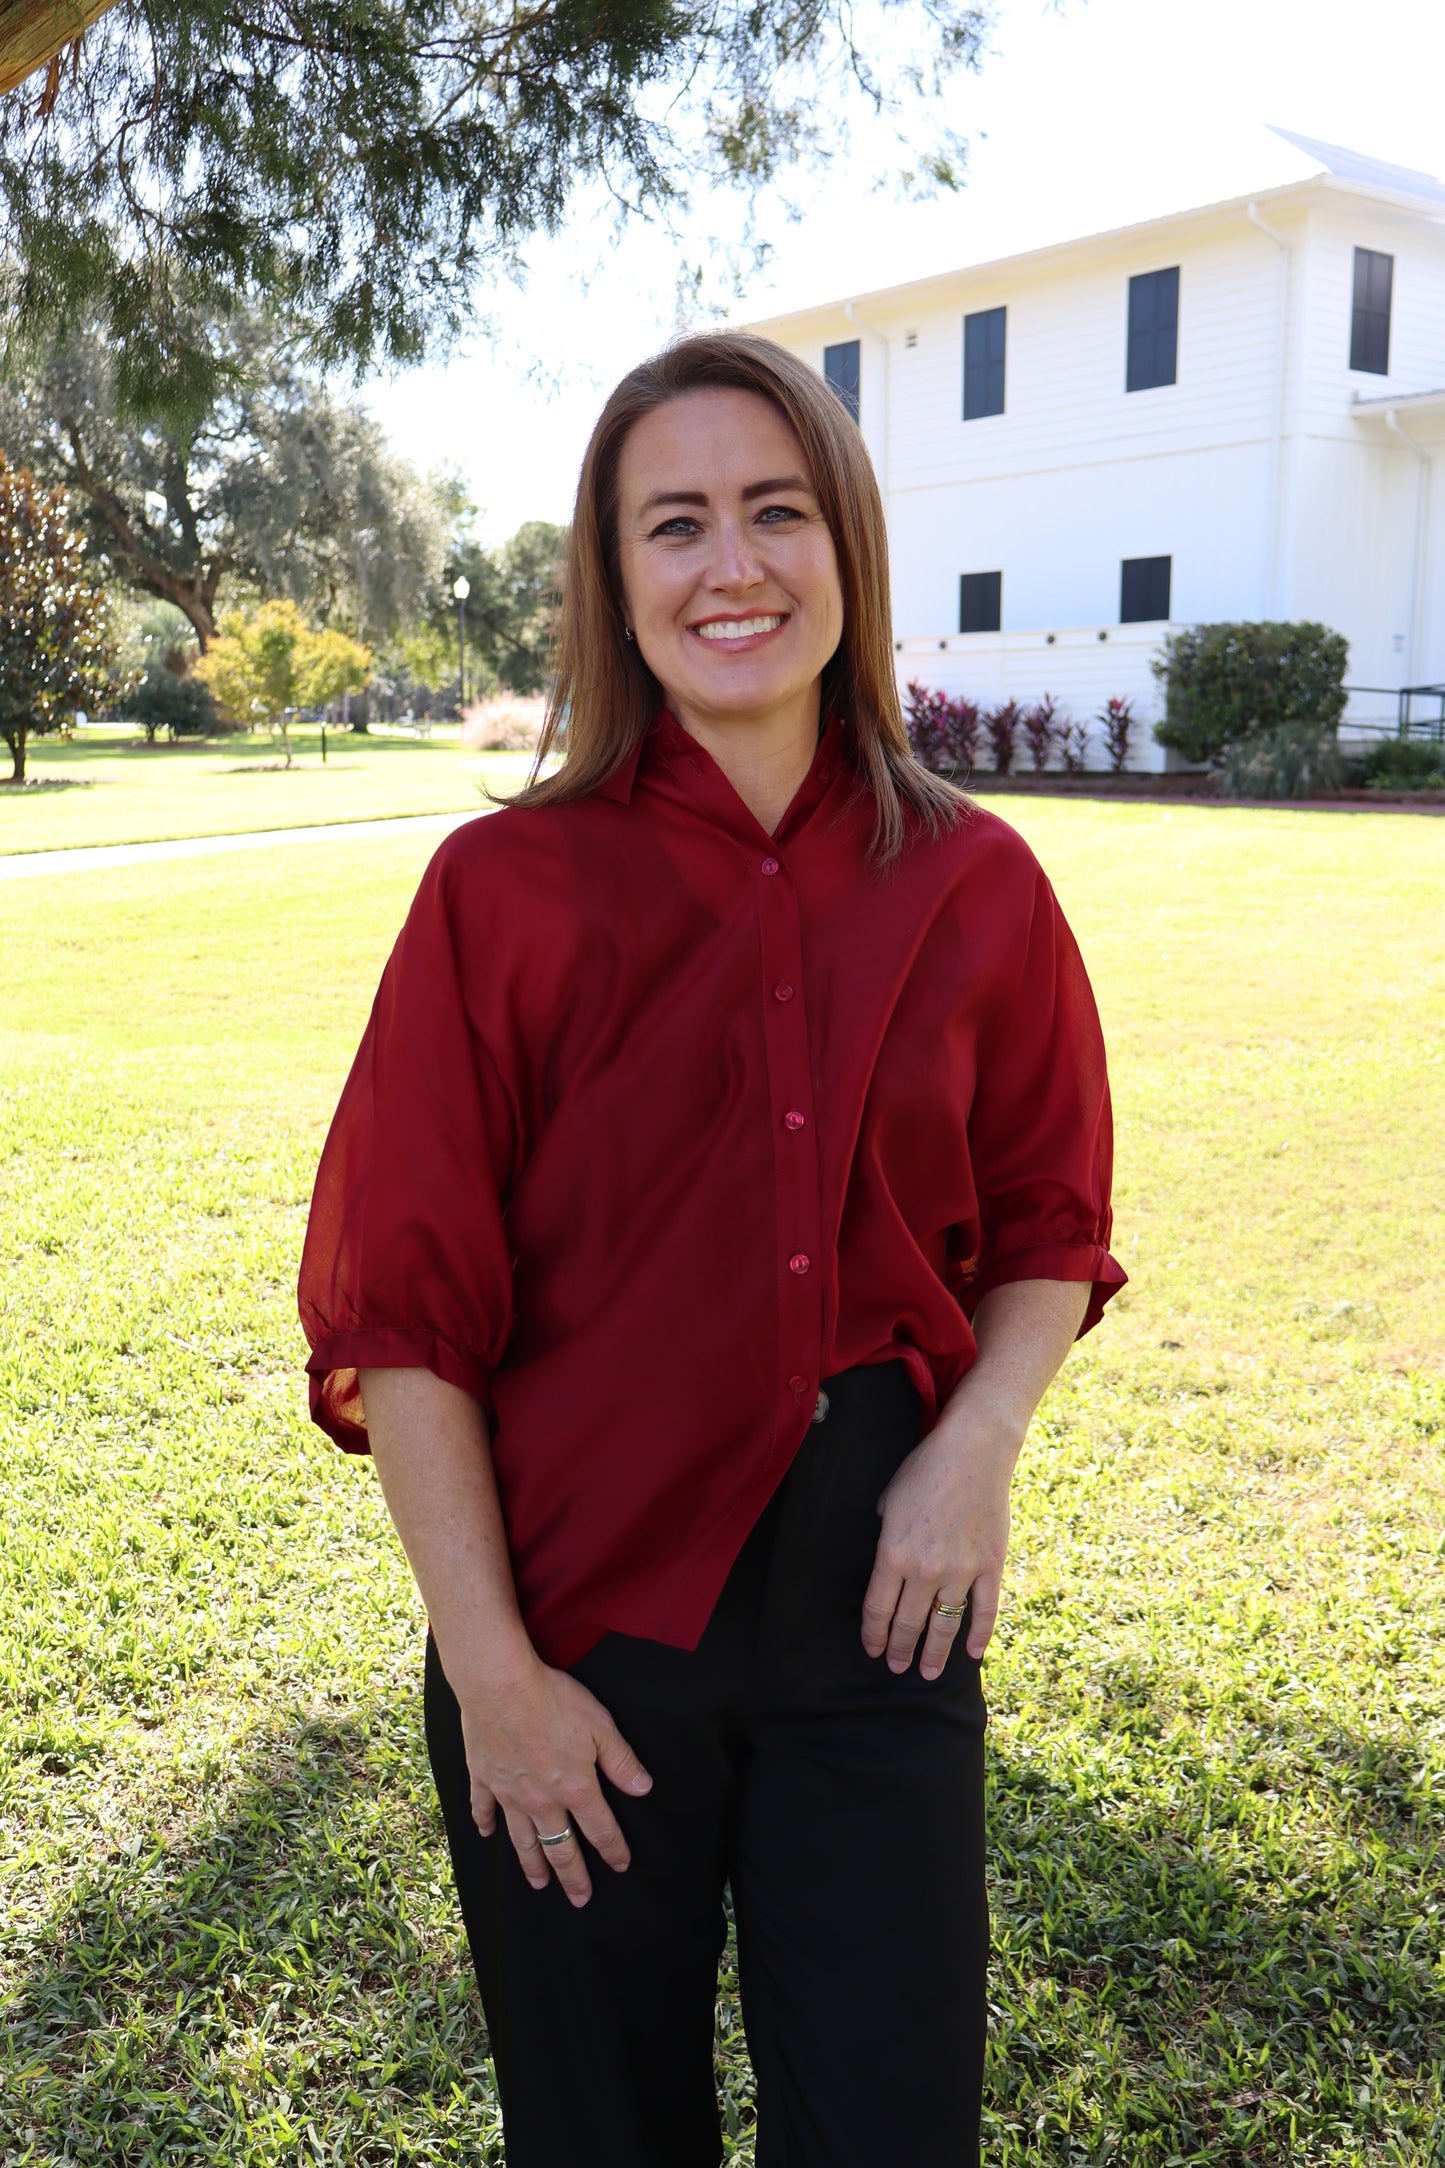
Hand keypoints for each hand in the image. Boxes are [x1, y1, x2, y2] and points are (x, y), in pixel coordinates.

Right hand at [455, 1655, 652, 1907]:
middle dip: (573, 1876)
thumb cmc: (554, 1701)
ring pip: (523, 1840)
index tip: (620, 1866)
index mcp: (575, 1788)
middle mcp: (542, 1801)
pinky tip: (487, 1834)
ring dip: (532, 1865)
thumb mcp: (600, 1726)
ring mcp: (509, 1793)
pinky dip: (485, 1823)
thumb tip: (643, 1788)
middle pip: (561, 1848)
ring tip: (539, 1884)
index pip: (600, 1829)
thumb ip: (621, 1761)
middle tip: (580, 1898)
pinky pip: (484, 1808)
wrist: (501, 1686)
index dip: (613, 1851)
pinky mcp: (483, 1778)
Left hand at [860, 1399, 1020, 1679]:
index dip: (873, 1634)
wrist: (974, 1451)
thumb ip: (885, 1536)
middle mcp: (925, 1570)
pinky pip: (985, 1610)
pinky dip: (980, 1635)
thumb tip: (888, 1559)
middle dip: (899, 1649)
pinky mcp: (990, 1566)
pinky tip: (972, 1654)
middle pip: (908, 1623)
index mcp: (893, 1553)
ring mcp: (961, 1571)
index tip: (872, 1650)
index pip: (878, 1609)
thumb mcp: (888, 1500)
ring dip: (935, 1653)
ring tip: (928, 1673)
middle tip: (896, 1668)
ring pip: (945, 1625)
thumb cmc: (925, 1469)